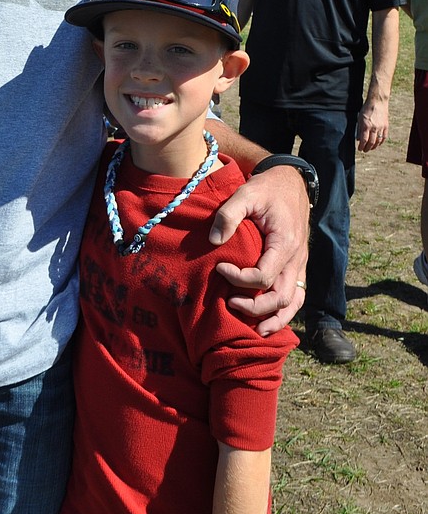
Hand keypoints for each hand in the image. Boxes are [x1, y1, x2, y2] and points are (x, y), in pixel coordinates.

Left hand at [210, 165, 308, 334]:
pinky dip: (284, 313)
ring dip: (275, 319)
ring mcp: (300, 264)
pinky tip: (268, 322)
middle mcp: (297, 258)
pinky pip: (296, 296)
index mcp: (285, 242)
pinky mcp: (297, 267)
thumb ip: (228, 214)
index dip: (239, 279)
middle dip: (254, 307)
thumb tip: (214, 241)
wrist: (291, 182)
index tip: (219, 268)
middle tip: (228, 302)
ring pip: (293, 302)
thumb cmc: (267, 189)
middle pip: (280, 297)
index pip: (264, 276)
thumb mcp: (247, 193)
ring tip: (254, 330)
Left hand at [357, 98, 388, 152]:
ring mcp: (381, 127)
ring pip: (378, 141)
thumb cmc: (367, 109)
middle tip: (365, 150)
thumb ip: (359, 129)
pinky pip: (384, 137)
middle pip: (371, 142)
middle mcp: (374, 128)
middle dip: (367, 148)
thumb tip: (358, 139)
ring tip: (371, 148)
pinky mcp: (386, 126)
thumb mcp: (360, 118)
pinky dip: (381, 142)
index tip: (360, 149)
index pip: (364, 140)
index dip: (361, 146)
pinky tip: (378, 144)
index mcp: (366, 126)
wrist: (377, 102)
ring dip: (374, 146)